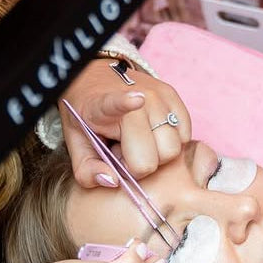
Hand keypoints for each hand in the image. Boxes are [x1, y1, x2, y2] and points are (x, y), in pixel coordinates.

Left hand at [59, 58, 192, 187]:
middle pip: (159, 155)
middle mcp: (140, 97)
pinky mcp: (174, 96)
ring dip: (156, 154)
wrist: (95, 81)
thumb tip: (114, 181)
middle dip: (142, 164)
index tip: (137, 100)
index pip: (118, 104)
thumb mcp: (76, 148)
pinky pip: (186, 137)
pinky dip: (170, 143)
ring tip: (136, 142)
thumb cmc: (87, 120)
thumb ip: (87, 172)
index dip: (127, 103)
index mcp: (105, 106)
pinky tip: (151, 135)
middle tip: (123, 152)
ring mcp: (161, 97)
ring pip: (175, 148)